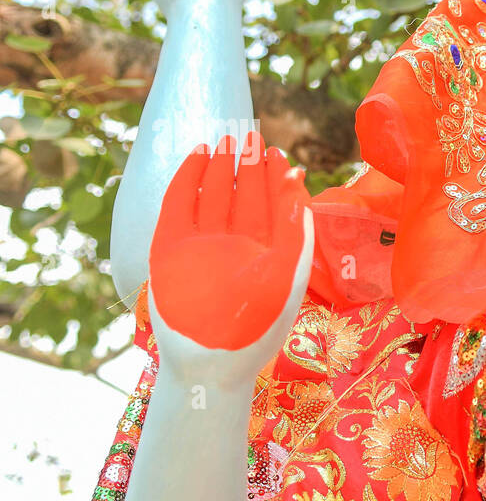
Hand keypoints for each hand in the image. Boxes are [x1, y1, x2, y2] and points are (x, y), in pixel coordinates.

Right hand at [148, 132, 312, 383]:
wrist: (210, 365)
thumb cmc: (256, 329)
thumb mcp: (286, 276)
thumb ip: (295, 232)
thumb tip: (300, 185)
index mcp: (267, 255)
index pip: (273, 208)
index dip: (277, 180)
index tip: (280, 155)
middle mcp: (236, 247)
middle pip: (243, 196)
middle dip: (248, 167)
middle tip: (252, 135)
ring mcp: (203, 246)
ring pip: (213, 195)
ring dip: (220, 167)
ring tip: (228, 138)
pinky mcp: (171, 248)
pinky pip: (180, 205)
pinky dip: (188, 179)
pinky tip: (198, 155)